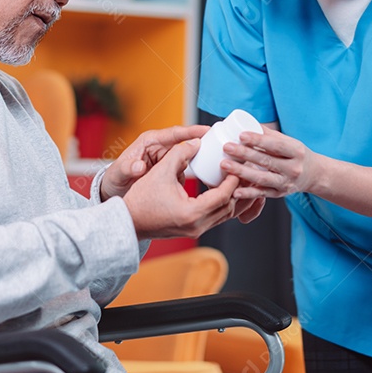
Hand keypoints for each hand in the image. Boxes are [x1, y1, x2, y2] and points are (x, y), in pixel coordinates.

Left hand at [100, 124, 207, 199]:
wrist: (114, 191)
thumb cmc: (115, 178)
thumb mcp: (119, 174)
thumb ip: (128, 169)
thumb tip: (140, 166)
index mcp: (149, 141)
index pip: (174, 133)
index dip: (191, 131)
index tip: (206, 130)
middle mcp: (159, 147)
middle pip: (184, 143)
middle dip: (199, 147)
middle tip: (216, 151)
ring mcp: (165, 159)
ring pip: (186, 158)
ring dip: (195, 163)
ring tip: (209, 168)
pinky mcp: (168, 169)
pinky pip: (183, 169)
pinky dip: (188, 174)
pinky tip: (193, 183)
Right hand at [123, 138, 242, 239]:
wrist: (127, 221)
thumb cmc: (141, 199)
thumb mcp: (160, 172)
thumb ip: (180, 154)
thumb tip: (197, 142)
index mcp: (192, 213)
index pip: (223, 195)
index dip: (233, 179)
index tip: (237, 165)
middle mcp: (197, 226)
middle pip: (230, 208)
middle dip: (239, 189)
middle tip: (243, 172)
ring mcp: (196, 230)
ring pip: (225, 216)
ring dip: (234, 199)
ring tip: (239, 181)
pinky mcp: (192, 230)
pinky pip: (216, 218)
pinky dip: (223, 205)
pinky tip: (224, 191)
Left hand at [220, 128, 317, 199]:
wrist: (314, 175)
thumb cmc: (296, 154)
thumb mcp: (289, 142)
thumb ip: (269, 134)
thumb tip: (246, 122)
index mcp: (296, 151)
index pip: (276, 145)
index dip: (258, 140)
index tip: (241, 135)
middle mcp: (293, 168)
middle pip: (266, 160)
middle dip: (245, 154)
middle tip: (227, 147)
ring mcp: (286, 183)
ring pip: (262, 178)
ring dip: (242, 172)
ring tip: (225, 165)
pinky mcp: (279, 194)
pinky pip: (262, 194)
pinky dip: (248, 193)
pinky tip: (235, 190)